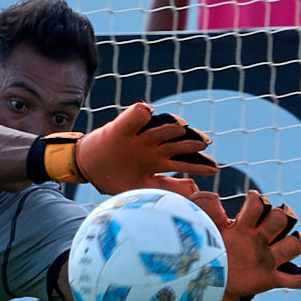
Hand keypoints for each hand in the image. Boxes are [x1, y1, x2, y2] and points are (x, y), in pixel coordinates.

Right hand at [73, 103, 220, 194]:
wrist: (87, 166)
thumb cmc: (113, 178)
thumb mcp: (138, 187)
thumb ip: (165, 188)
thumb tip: (193, 189)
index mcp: (156, 164)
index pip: (182, 163)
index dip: (198, 166)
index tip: (213, 169)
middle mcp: (151, 148)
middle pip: (176, 145)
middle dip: (191, 144)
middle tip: (205, 144)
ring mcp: (138, 138)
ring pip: (160, 131)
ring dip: (172, 129)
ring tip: (182, 128)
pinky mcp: (120, 129)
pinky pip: (133, 117)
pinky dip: (140, 113)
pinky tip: (147, 111)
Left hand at [191, 187, 300, 300]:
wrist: (206, 278)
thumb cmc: (207, 250)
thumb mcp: (204, 228)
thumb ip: (206, 208)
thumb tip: (211, 195)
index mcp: (244, 225)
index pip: (259, 205)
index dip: (258, 201)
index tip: (251, 202)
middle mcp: (259, 239)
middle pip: (280, 219)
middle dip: (278, 218)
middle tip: (266, 227)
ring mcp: (266, 259)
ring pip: (292, 246)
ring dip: (293, 245)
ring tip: (282, 249)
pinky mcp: (269, 279)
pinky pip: (293, 280)